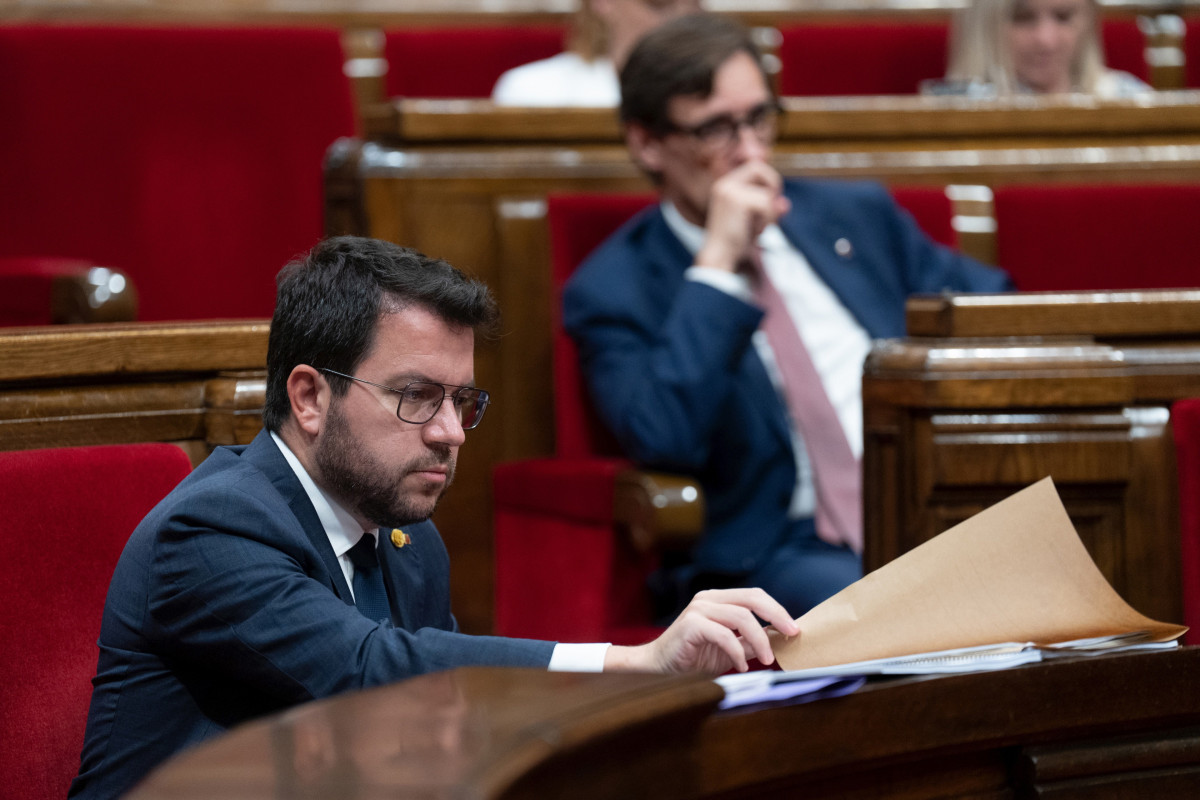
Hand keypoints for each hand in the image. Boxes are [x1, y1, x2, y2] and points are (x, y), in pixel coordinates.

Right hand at [604, 588, 799, 674]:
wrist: (658, 669)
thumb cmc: (694, 659)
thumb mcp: (730, 650)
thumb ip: (751, 642)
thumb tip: (780, 640)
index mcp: (719, 599)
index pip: (755, 596)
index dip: (777, 610)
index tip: (794, 629)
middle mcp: (709, 598)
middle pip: (752, 598)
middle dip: (776, 616)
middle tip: (791, 635)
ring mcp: (699, 609)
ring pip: (742, 617)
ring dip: (760, 640)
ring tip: (767, 660)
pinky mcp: (691, 624)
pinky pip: (724, 634)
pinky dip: (738, 652)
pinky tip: (741, 666)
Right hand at [694, 161, 791, 272]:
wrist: (719, 259)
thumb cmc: (734, 244)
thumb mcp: (754, 222)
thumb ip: (769, 209)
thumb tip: (785, 204)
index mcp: (725, 187)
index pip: (754, 168)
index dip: (768, 180)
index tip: (771, 200)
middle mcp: (725, 185)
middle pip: (759, 168)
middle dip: (773, 185)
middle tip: (772, 208)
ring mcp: (729, 190)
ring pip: (766, 192)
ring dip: (769, 213)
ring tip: (758, 229)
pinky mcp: (736, 200)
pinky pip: (766, 204)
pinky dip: (767, 220)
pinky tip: (755, 232)